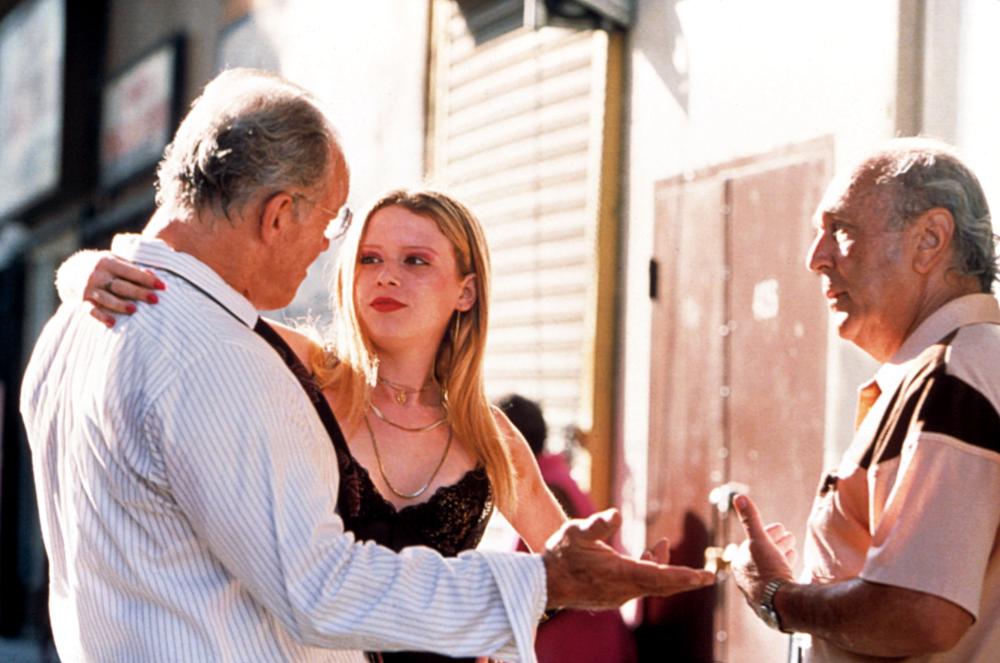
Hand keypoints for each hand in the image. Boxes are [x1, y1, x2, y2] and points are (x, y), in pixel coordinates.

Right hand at [81, 253, 163, 326]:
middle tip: (155, 299)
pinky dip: (101, 316)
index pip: (130, 271)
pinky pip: (92, 311)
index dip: (147, 279)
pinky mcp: (83, 302)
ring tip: (134, 310)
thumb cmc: (106, 267)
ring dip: (120, 304)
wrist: (73, 270)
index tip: (163, 286)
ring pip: (106, 298)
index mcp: (107, 262)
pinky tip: (112, 323)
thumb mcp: (117, 261)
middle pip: (120, 286)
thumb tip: (155, 275)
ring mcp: (89, 289)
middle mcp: (97, 275)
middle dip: (138, 292)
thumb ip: (134, 268)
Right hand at [543, 509, 714, 609]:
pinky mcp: (612, 595)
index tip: (705, 575)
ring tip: (664, 544)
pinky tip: (648, 552)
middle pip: (662, 585)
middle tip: (708, 576)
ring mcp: (618, 594)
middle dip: (686, 579)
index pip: (660, 576)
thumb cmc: (559, 554)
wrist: (542, 581)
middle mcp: (623, 589)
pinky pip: (639, 584)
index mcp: (619, 574)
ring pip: (650, 583)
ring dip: (665, 569)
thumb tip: (617, 514)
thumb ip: (597, 524)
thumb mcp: (575, 532)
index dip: (684, 575)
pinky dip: (650, 569)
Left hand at [731, 494, 795, 605]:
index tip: (781, 526)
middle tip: (789, 535)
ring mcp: (762, 594)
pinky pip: (781, 581)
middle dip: (775, 543)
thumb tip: (738, 497)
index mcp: (739, 567)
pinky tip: (794, 565)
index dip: (767, 533)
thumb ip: (750, 519)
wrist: (784, 604)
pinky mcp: (776, 602)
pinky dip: (787, 568)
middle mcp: (747, 582)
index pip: (753, 545)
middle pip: (763, 557)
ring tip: (792, 547)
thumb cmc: (768, 570)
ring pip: (772, 569)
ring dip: (782, 555)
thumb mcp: (759, 540)